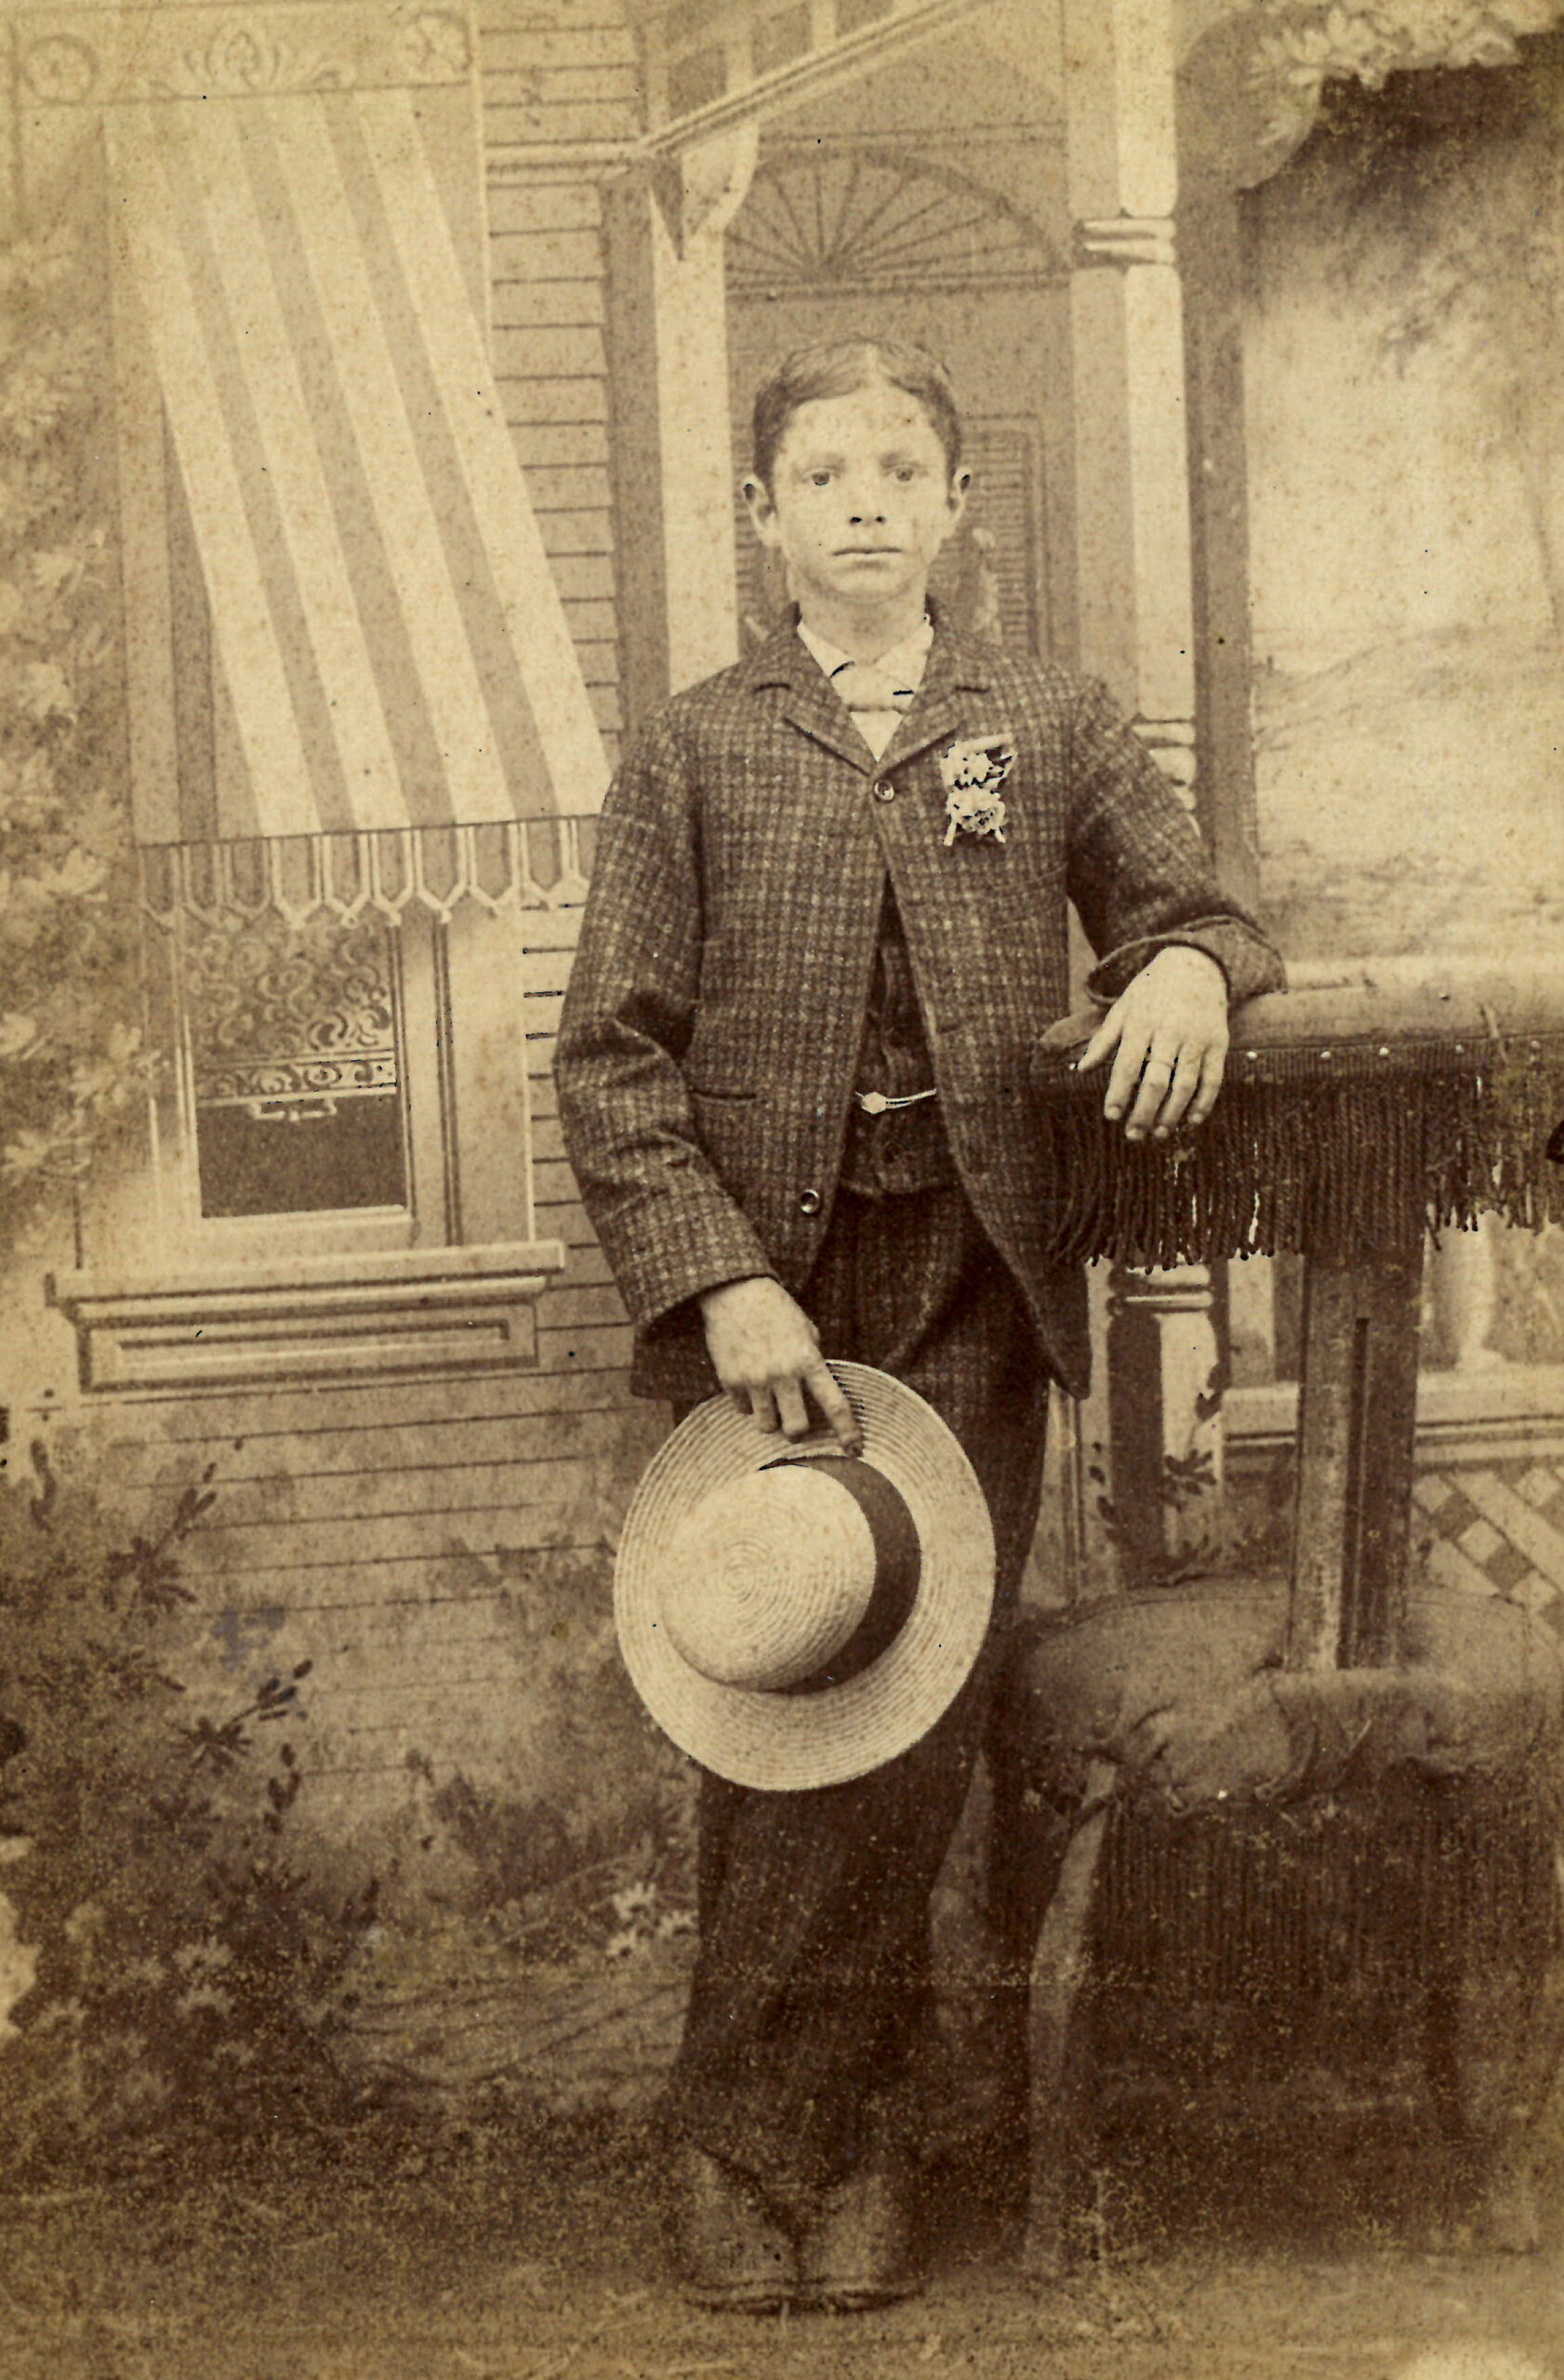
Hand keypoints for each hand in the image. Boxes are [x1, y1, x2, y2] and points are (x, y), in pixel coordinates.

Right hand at [699, 1276, 862, 1452]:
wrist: (735, 1293)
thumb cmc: (776, 1309)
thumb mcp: (806, 1331)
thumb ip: (813, 1360)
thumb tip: (817, 1389)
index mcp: (808, 1361)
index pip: (834, 1405)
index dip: (847, 1432)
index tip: (854, 1450)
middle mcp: (783, 1374)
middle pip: (796, 1428)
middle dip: (797, 1432)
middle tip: (795, 1424)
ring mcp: (755, 1379)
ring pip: (766, 1426)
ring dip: (771, 1421)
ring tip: (769, 1403)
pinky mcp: (730, 1380)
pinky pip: (742, 1410)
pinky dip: (748, 1404)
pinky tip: (748, 1385)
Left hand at [1076, 946, 1228, 1143]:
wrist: (1196, 965)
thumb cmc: (1152, 991)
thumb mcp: (1123, 1007)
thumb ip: (1104, 1040)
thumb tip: (1081, 1070)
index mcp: (1142, 1022)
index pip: (1127, 1064)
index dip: (1119, 1092)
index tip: (1111, 1116)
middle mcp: (1170, 1031)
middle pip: (1156, 1080)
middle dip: (1143, 1111)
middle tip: (1133, 1135)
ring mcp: (1197, 1038)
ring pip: (1185, 1084)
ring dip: (1171, 1114)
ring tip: (1158, 1134)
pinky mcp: (1218, 1043)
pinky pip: (1213, 1079)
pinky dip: (1203, 1103)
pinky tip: (1191, 1121)